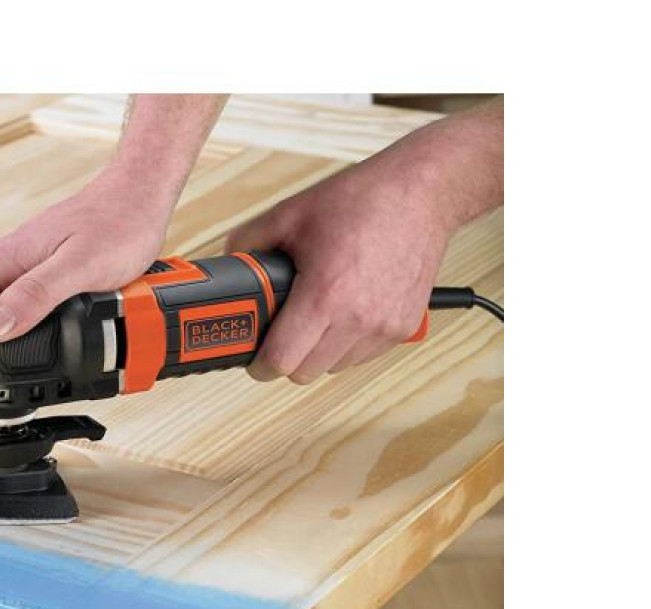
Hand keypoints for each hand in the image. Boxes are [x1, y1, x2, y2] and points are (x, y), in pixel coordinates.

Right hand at [0, 167, 169, 374]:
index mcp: (3, 261)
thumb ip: (36, 295)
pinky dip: (13, 334)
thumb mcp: (79, 266)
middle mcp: (7, 264)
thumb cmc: (116, 224)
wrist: (138, 196)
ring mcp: (24, 268)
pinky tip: (29, 350)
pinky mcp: (43, 272)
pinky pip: (16, 306)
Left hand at [227, 160, 452, 383]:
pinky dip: (347, 344)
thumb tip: (230, 264)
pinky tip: (344, 312)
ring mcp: (384, 327)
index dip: (260, 364)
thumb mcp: (290, 214)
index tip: (255, 358)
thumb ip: (249, 242)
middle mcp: (358, 318)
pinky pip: (362, 356)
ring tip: (317, 316)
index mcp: (325, 294)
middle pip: (305, 372)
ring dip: (319, 352)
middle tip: (281, 334)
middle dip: (287, 357)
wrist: (420, 194)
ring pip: (334, 367)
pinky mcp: (403, 327)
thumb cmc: (361, 201)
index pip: (282, 360)